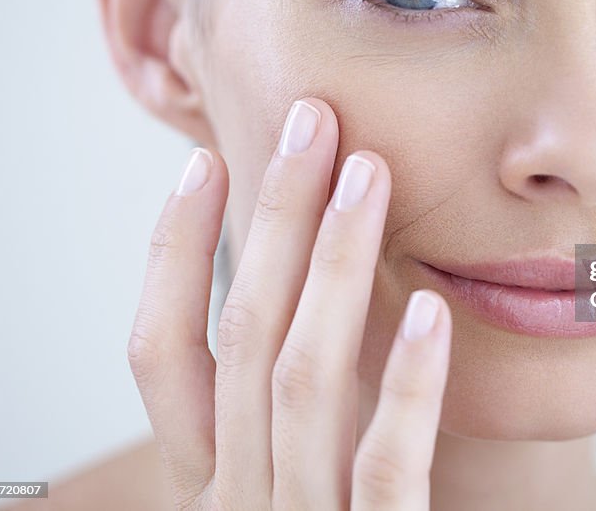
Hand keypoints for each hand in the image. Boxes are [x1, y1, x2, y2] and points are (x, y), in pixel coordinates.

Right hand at [127, 98, 452, 509]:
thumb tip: (298, 287)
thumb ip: (282, 405)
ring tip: (367, 177)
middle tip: (310, 123)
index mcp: (209, 477)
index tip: (202, 166)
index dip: (172, 257)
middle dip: (271, 223)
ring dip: (336, 269)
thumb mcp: (281, 479)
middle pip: (240, 339)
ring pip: (301, 382)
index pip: (161, 354)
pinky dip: (408, 387)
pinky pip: (385, 469)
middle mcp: (236, 499)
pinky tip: (434, 312)